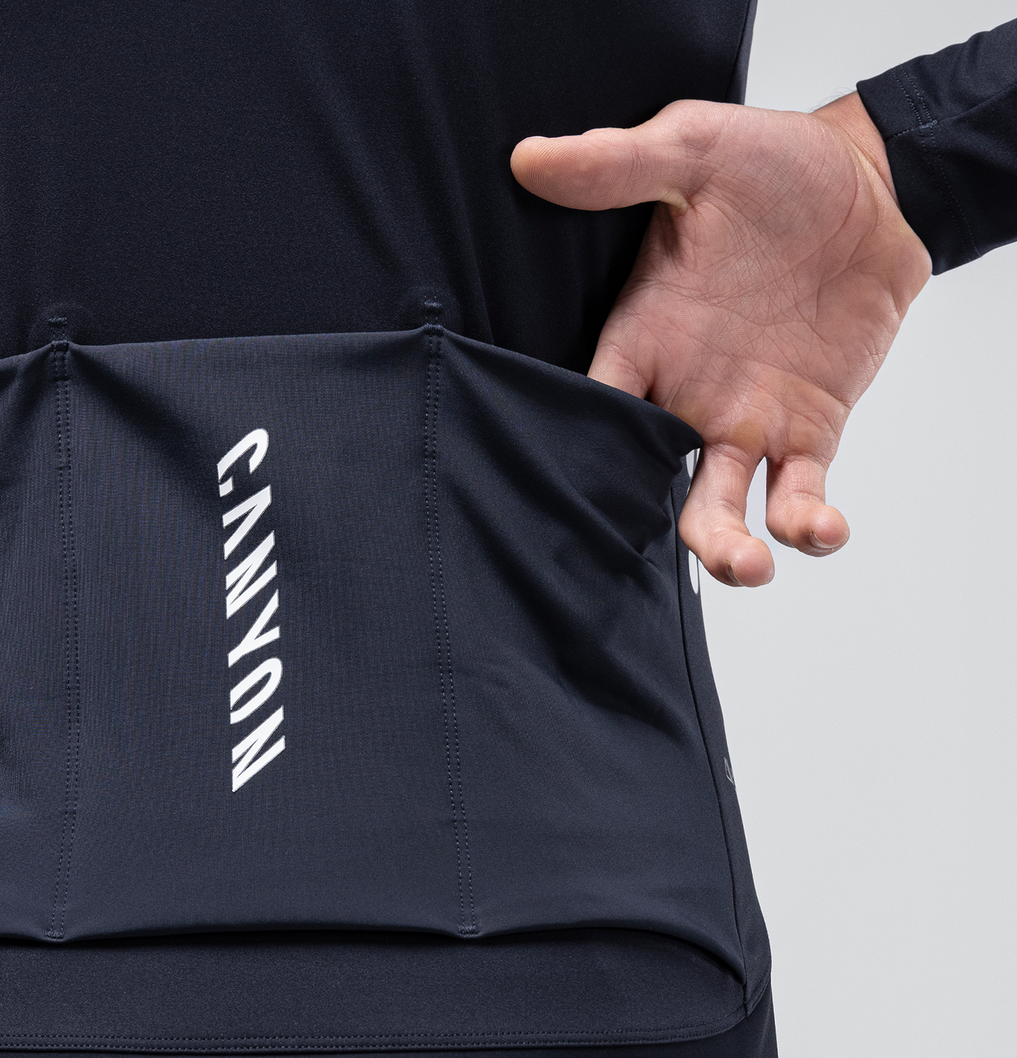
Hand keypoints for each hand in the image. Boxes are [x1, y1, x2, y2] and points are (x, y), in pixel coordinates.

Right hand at [511, 93, 929, 585]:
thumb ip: (618, 167)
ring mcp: (741, 419)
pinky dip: (808, 524)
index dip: (577, 453)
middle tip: (662, 550)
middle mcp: (680, 393)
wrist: (871, 187)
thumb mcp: (693, 149)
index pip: (590, 410)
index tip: (569, 490)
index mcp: (638, 340)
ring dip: (726, 547)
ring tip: (748, 565)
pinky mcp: (806, 430)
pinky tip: (822, 533)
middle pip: (645, 482)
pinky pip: (798, 492)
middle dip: (649, 527)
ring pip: (717, 507)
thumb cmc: (772, 169)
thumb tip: (530, 160)